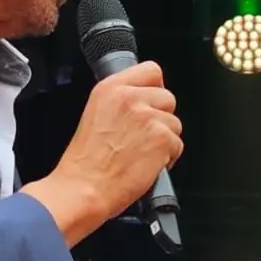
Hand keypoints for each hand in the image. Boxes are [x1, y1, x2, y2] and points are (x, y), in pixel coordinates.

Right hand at [24, 61, 181, 244]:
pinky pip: (178, 145)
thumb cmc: (85, 163)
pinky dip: (168, 158)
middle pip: (167, 98)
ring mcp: (148, 117)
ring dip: (164, 140)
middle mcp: (130, 98)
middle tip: (143, 137)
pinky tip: (147, 165)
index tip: (151, 103)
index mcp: (110, 89)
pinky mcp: (161, 138)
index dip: (155, 89)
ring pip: (174, 123)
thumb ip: (121, 102)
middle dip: (161, 118)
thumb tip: (144, 102)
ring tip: (142, 154)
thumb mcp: (95, 115)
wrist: (83, 189)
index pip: (150, 71)